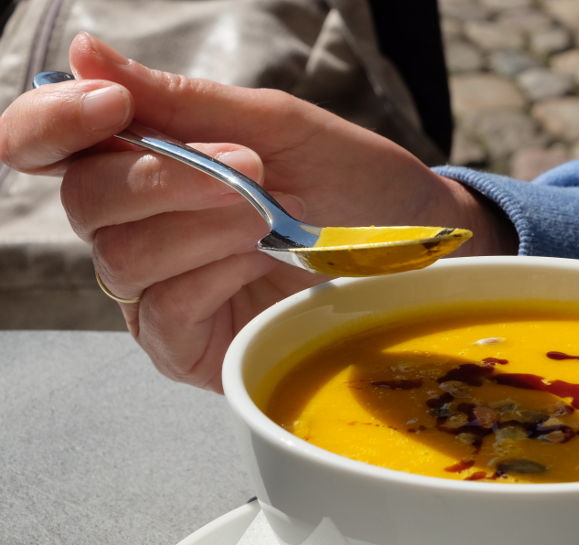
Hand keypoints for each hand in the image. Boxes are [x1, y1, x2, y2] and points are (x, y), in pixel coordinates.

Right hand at [0, 33, 514, 390]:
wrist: (413, 247)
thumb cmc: (352, 183)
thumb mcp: (279, 128)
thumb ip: (185, 102)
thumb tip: (84, 52)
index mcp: (146, 164)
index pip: (50, 145)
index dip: (54, 122)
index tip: (113, 105)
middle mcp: (137, 228)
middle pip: (84, 201)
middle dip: (161, 177)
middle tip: (249, 169)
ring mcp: (157, 291)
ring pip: (122, 258)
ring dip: (200, 226)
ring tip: (270, 217)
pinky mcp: (186, 344)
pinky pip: (164, 310)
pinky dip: (212, 276)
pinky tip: (259, 261)